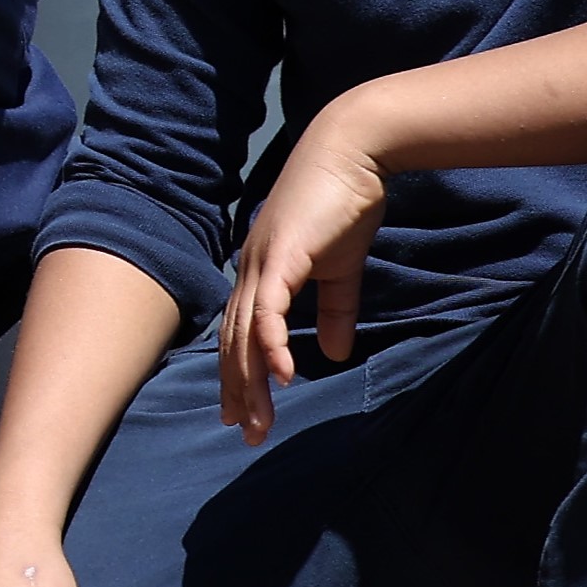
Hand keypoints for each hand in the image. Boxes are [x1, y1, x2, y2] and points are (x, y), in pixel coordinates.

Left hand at [218, 105, 389, 439]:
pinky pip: (270, 307)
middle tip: (242, 432)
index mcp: (259, 272)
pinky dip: (271, 343)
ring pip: (245, 332)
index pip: (239, 332)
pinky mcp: (283, 255)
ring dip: (250, 379)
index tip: (241, 412)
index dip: (237, 373)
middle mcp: (249, 269)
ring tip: (256, 421)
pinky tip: (280, 376)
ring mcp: (261, 261)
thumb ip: (334, 311)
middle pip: (233, 341)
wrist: (352, 154)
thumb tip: (331, 355)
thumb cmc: (343, 206)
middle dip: (236, 389)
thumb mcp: (340, 270)